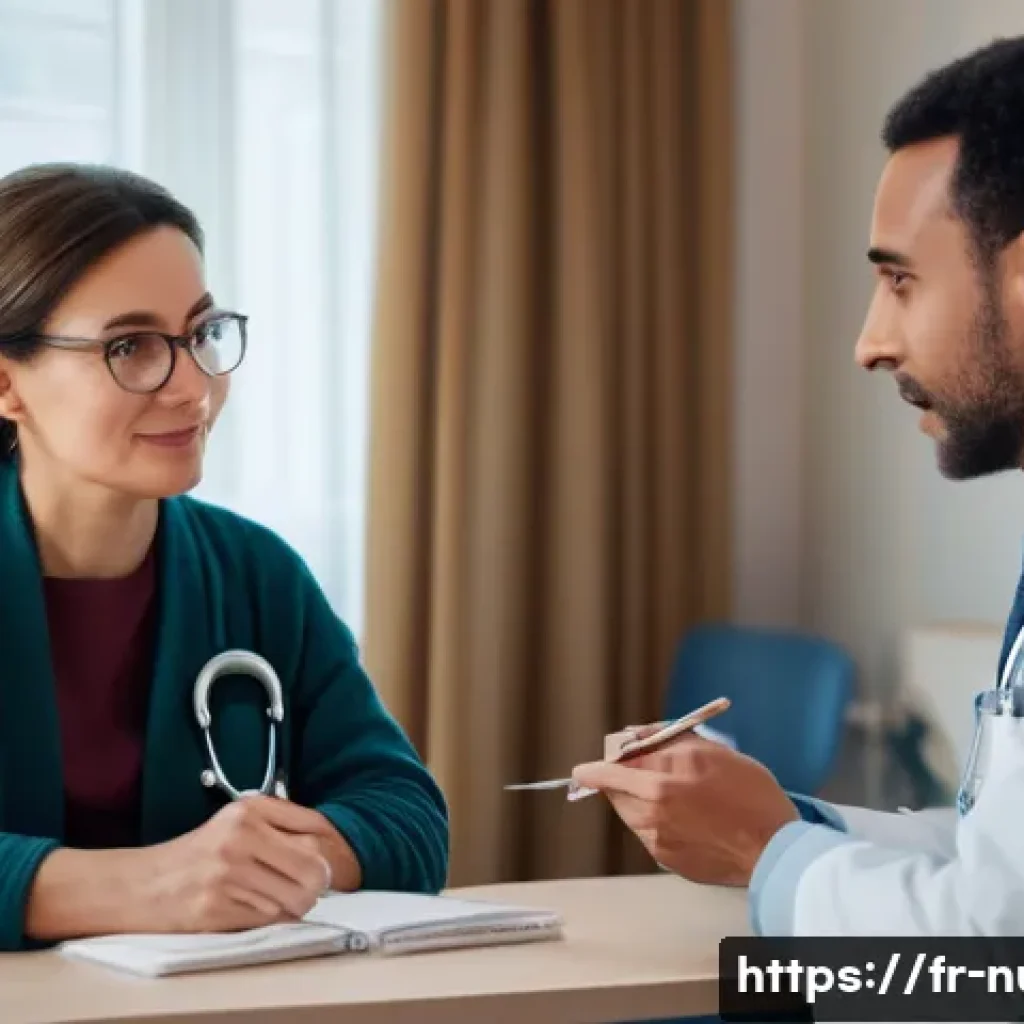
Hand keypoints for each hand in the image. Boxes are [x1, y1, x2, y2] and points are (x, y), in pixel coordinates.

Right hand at [136, 798, 339, 932]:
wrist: (141, 885)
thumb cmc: (199, 853)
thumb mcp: (236, 820)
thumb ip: (281, 823)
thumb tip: (327, 844)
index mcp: (249, 811)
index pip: (314, 831)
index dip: (324, 854)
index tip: (320, 865)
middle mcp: (239, 838)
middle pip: (311, 871)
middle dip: (314, 887)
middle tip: (302, 891)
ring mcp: (227, 874)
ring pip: (292, 901)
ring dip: (290, 907)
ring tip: (270, 899)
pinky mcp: (215, 908)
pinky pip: (266, 920)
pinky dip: (266, 920)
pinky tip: (248, 909)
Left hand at [573, 733, 798, 886]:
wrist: (777, 848)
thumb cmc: (750, 795)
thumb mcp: (710, 751)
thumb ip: (664, 741)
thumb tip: (634, 736)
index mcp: (657, 789)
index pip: (603, 776)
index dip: (593, 768)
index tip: (586, 768)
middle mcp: (651, 820)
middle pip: (615, 794)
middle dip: (624, 780)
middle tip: (649, 770)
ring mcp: (659, 845)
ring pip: (632, 814)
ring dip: (642, 800)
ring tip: (680, 793)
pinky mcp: (670, 863)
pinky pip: (651, 834)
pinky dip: (660, 822)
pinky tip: (691, 817)